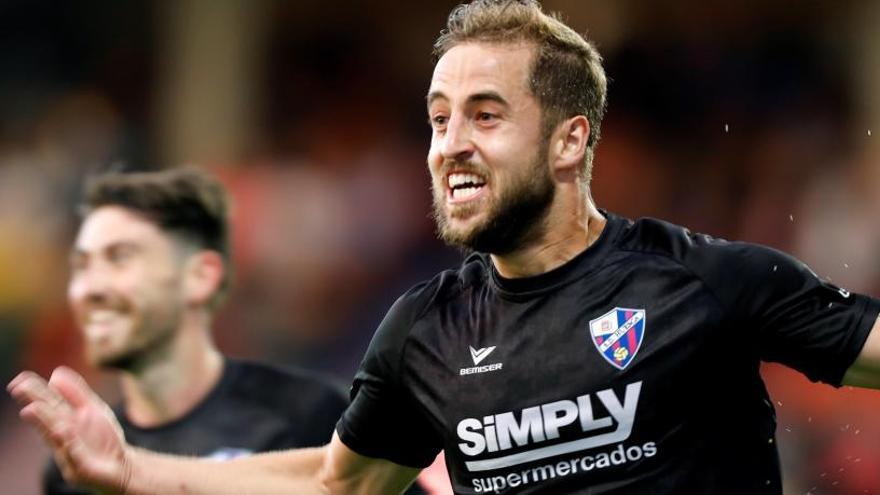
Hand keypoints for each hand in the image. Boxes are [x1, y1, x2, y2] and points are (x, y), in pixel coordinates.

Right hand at [7, 367, 130, 492]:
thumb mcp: (93, 409)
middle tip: (18, 390)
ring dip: (44, 423)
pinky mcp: (80, 468)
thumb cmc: (103, 437)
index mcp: (64, 420)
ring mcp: (69, 453)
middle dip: (33, 405)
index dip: (34, 392)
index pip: (48, 404)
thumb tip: (55, 373)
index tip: (20, 379)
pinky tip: (63, 431)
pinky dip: (69, 444)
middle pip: (47, 419)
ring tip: (32, 409)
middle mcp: (62, 436)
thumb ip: (76, 392)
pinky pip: (75, 455)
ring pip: (56, 437)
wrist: (121, 464)